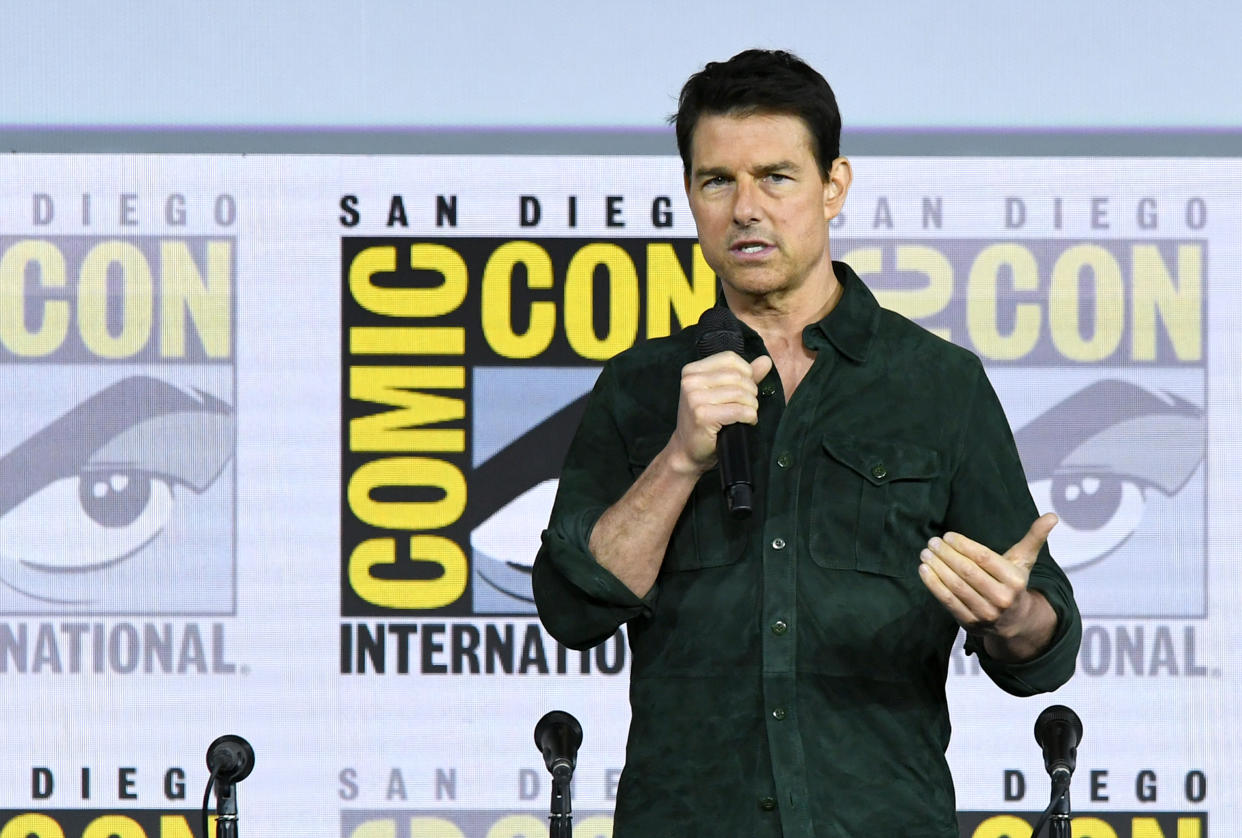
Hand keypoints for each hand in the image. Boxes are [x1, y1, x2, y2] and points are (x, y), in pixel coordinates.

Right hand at [668, 351, 773, 474]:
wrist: (686, 451)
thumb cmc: (705, 422)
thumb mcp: (722, 394)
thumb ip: (744, 376)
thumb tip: (766, 360)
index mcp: (692, 371)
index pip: (729, 358)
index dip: (746, 372)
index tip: (745, 389)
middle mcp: (690, 381)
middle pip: (737, 375)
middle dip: (751, 392)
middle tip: (748, 406)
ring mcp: (694, 398)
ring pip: (740, 392)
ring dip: (751, 406)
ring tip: (747, 414)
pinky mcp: (702, 415)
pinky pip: (739, 410)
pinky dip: (749, 416)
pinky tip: (746, 422)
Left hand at [918, 513, 1058, 659]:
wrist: (1014, 622)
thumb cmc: (1014, 582)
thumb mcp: (1025, 561)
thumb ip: (1034, 537)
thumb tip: (1052, 515)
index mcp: (1015, 580)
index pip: (984, 558)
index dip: (963, 545)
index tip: (947, 535)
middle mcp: (1002, 598)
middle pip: (968, 572)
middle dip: (946, 555)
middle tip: (932, 542)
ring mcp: (986, 613)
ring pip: (956, 586)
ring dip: (937, 568)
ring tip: (925, 553)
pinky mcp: (970, 622)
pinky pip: (948, 601)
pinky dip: (933, 585)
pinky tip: (923, 570)